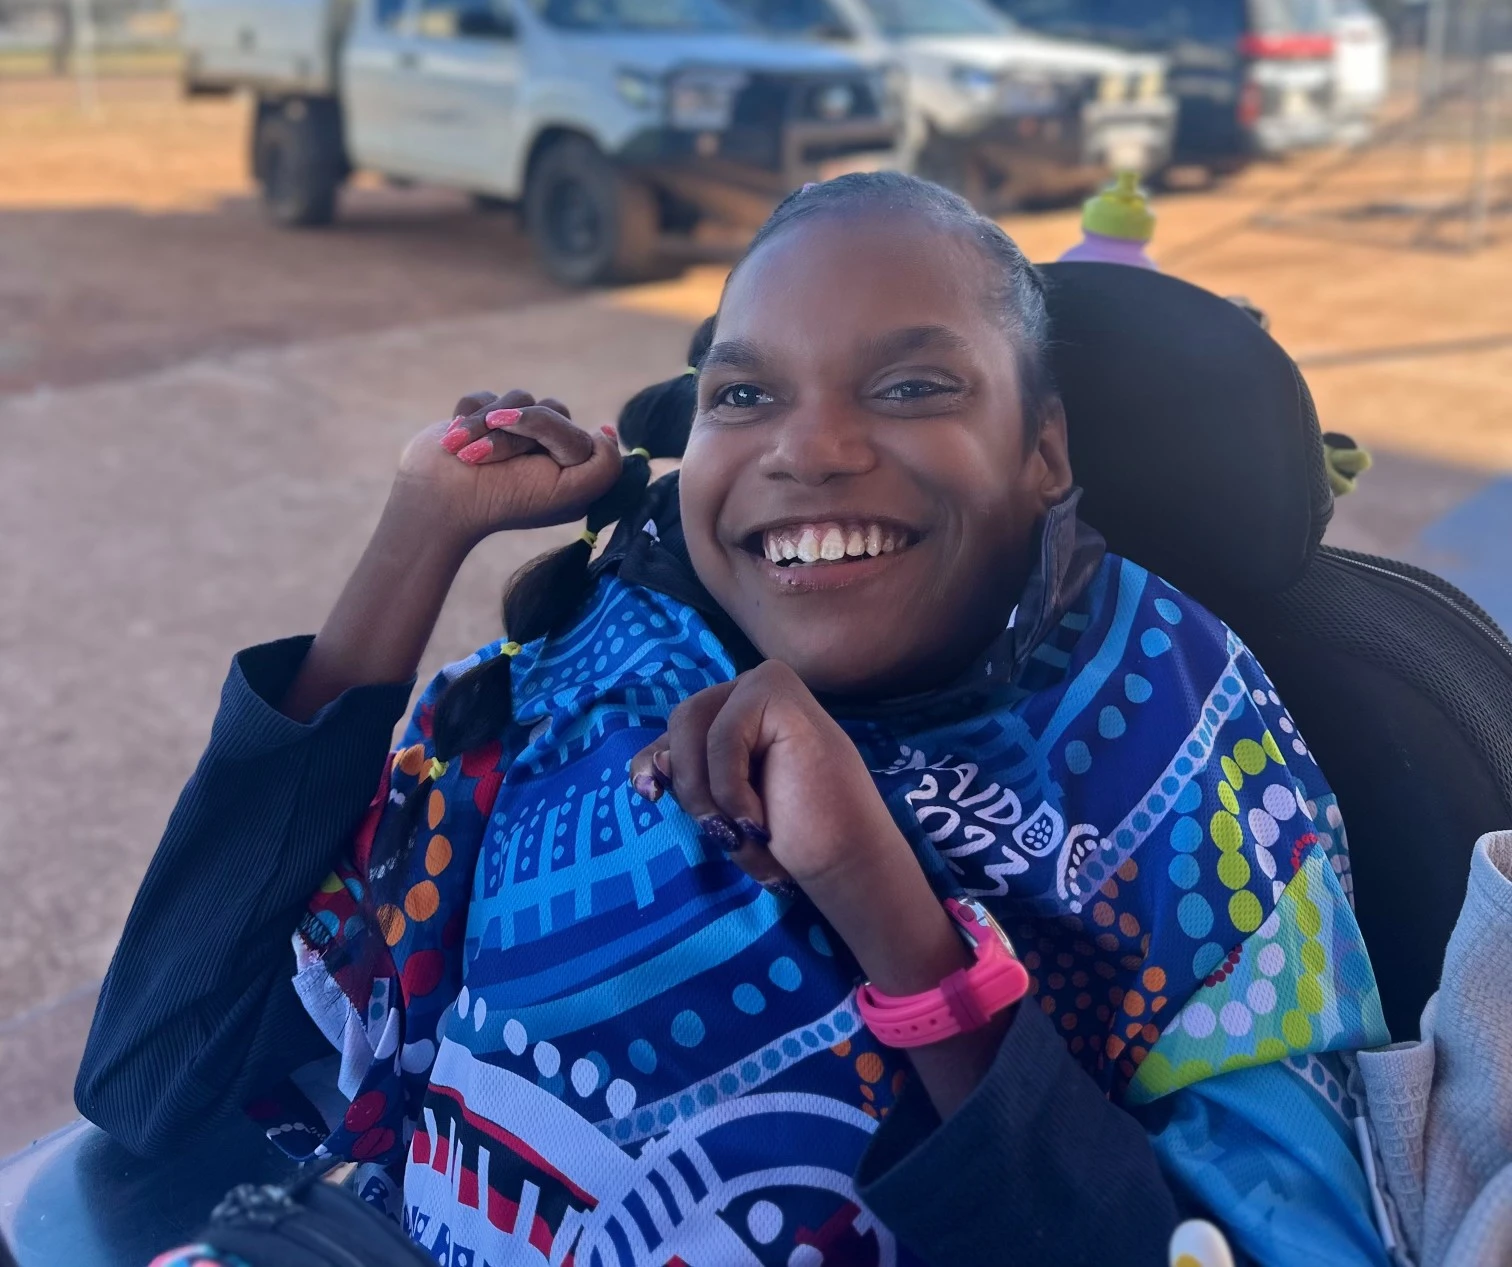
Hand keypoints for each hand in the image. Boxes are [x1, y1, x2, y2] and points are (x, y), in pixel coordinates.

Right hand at [391, 389, 621, 549]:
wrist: (438, 500)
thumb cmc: (504, 501)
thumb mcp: (568, 493)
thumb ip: (605, 466)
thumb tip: (606, 432)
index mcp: (570, 470)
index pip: (576, 428)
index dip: (548, 431)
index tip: (530, 459)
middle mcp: (546, 451)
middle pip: (550, 407)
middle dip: (513, 433)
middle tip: (488, 460)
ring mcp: (512, 435)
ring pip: (517, 399)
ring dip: (486, 425)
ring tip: (467, 454)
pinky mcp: (481, 422)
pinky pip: (484, 396)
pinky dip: (469, 416)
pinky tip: (457, 441)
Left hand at [629, 662, 903, 889]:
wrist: (846, 860)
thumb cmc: (785, 838)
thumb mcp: (716, 804)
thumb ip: (686, 774)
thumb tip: (657, 761)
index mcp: (735, 713)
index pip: (673, 731)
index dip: (652, 763)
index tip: (650, 796)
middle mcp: (749, 690)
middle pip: (680, 724)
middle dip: (690, 787)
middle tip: (723, 835)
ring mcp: (766, 683)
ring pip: (692, 726)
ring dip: (707, 792)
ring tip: (742, 833)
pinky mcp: (778, 690)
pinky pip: (721, 738)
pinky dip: (730, 789)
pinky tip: (757, 820)